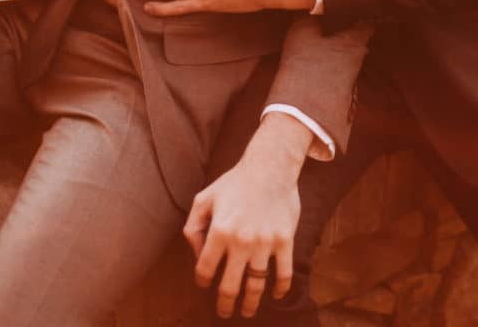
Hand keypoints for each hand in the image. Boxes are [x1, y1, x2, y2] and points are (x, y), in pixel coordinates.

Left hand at [185, 113, 309, 318]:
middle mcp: (240, 241)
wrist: (270, 167)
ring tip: (247, 312)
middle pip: (229, 286)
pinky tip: (275, 295)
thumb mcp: (204, 198)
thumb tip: (196, 254)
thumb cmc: (234, 182)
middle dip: (225, 305)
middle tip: (224, 313)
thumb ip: (193, 226)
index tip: (205, 285)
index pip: (204, 269)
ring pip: (255, 286)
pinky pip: (283, 274)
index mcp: (218, 231)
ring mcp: (264, 243)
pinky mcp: (284, 241)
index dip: (202, 281)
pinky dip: (280, 289)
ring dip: (250, 304)